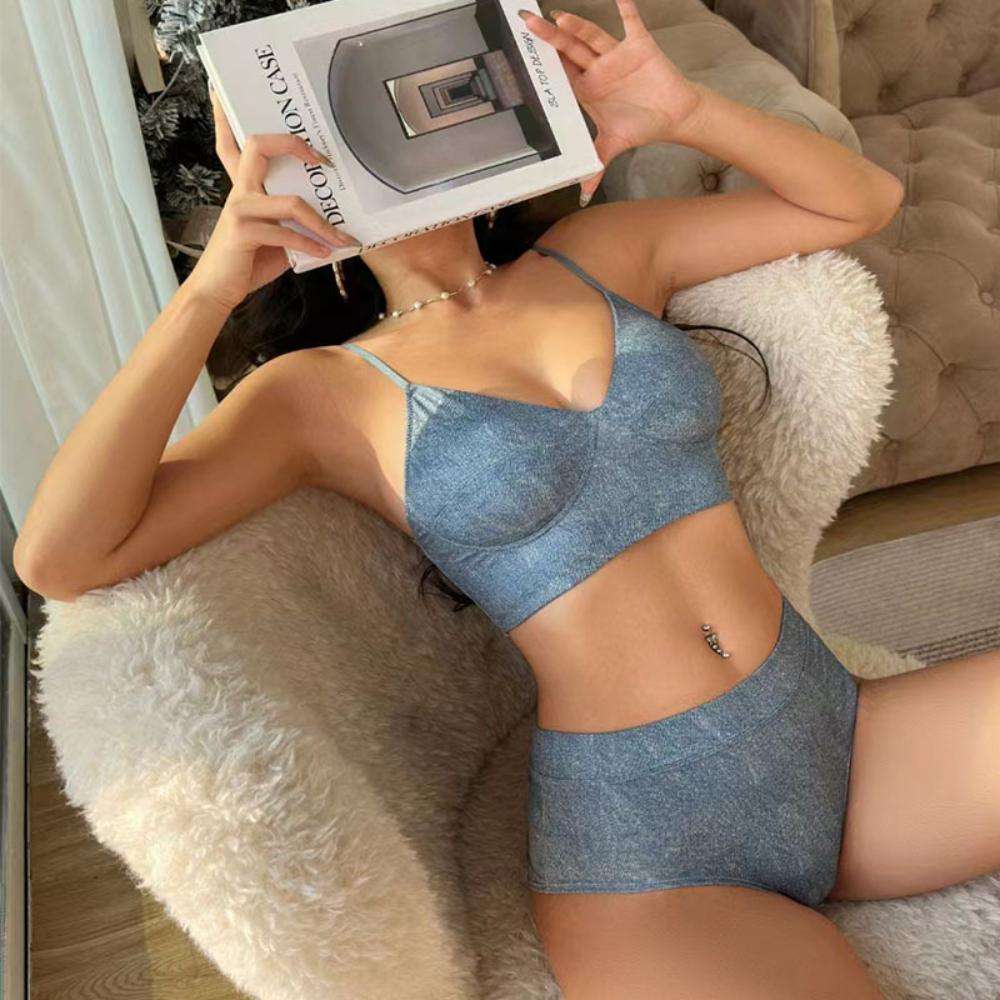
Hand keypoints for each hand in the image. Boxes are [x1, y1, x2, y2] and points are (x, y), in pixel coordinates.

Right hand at [185, 88, 359, 311]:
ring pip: (291, 203)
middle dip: (292, 144)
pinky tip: (325, 253)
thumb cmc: (245, 263)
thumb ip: (291, 224)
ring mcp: (239, 209)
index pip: (238, 143)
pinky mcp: (243, 232)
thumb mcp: (273, 238)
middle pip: (258, 145)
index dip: (261, 129)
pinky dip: (310, 245)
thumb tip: (329, 224)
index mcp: (244, 187)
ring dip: (323, 224)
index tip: (295, 131)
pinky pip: (286, 234)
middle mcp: (239, 191)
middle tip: (322, 158)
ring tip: (342, 239)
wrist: (216, 291)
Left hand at [519, 0, 704, 203]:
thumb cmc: (641, 125)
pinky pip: (630, 22)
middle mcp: (598, 69)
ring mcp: (616, 55)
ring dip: (578, 27)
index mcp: (588, 90)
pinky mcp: (639, 46)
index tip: (524, 54)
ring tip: (559, 18)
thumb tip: (583, 193)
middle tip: (528, 23)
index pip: (561, 74)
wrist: (674, 116)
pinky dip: (625, 6)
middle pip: (570, 51)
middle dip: (550, 38)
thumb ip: (596, 165)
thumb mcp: (613, 146)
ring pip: (592, 37)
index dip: (544, 64)